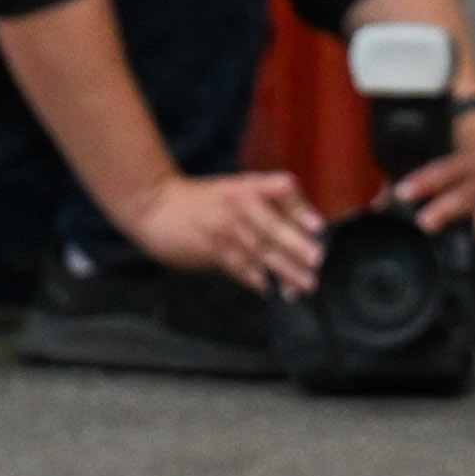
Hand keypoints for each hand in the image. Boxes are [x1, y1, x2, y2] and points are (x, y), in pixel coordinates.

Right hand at [129, 168, 324, 295]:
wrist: (156, 205)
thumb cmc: (203, 201)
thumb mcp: (235, 191)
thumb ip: (267, 205)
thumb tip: (305, 229)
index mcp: (248, 186)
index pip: (281, 190)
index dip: (300, 208)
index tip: (318, 226)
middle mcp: (238, 204)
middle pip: (271, 224)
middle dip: (296, 244)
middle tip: (317, 260)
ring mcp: (223, 227)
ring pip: (258, 249)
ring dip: (283, 269)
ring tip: (304, 285)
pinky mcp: (208, 249)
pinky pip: (236, 265)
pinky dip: (253, 278)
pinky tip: (268, 289)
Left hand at [390, 97, 474, 262]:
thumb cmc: (452, 170)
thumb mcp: (431, 169)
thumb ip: (402, 184)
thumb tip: (375, 206)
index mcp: (464, 164)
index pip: (441, 170)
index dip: (423, 181)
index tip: (402, 192)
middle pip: (464, 194)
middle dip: (447, 208)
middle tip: (425, 223)